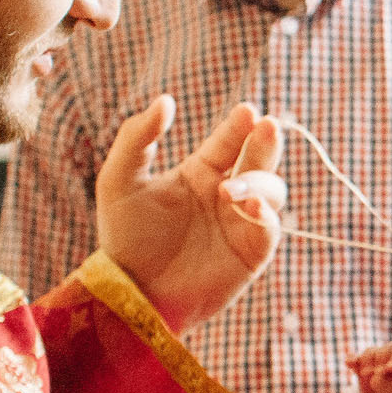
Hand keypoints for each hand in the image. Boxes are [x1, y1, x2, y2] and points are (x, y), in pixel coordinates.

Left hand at [95, 97, 285, 332]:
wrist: (133, 292)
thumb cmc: (123, 238)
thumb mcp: (119, 180)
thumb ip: (137, 137)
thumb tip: (167, 100)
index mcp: (200, 173)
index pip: (229, 141)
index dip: (240, 125)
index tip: (247, 112)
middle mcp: (227, 194)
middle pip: (260, 159)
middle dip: (267, 142)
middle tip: (267, 127)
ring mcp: (242, 223)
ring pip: (273, 190)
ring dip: (260, 182)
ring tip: (231, 188)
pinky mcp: (252, 254)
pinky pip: (271, 228)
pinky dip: (266, 215)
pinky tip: (250, 208)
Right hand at [349, 344, 391, 392]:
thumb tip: (374, 375)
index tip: (390, 368)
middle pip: (388, 349)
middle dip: (379, 358)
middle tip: (372, 374)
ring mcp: (380, 366)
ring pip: (372, 353)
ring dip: (365, 360)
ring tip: (364, 375)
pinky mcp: (365, 374)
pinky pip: (358, 362)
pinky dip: (353, 361)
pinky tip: (349, 363)